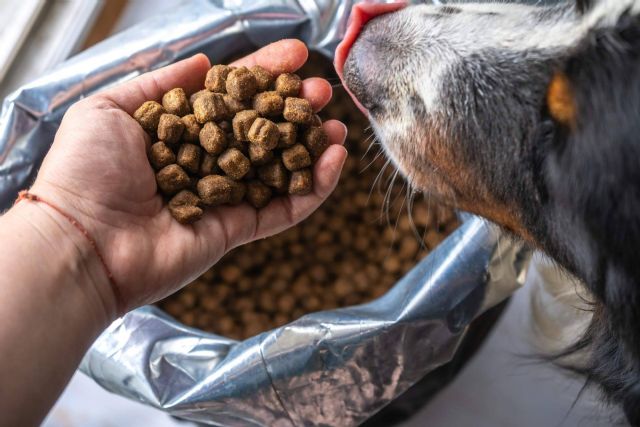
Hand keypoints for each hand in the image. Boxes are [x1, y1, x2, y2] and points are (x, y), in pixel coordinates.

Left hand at [31, 39, 347, 314]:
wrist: (80, 242)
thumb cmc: (84, 172)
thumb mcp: (111, 107)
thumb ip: (162, 82)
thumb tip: (204, 61)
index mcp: (178, 130)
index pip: (231, 96)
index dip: (263, 75)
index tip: (295, 55)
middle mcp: (204, 162)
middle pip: (260, 131)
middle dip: (293, 108)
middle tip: (322, 90)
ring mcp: (223, 197)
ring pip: (279, 170)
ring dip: (311, 147)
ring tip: (338, 126)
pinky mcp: (236, 230)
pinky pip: (283, 209)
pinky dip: (313, 188)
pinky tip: (333, 160)